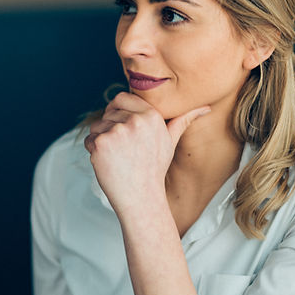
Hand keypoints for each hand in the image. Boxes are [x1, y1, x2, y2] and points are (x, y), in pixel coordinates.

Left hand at [83, 92, 209, 214]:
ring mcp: (116, 131)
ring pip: (97, 126)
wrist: (141, 197)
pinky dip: (93, 151)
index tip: (120, 126)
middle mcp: (135, 120)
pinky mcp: (101, 143)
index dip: (116, 111)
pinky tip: (109, 163)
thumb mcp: (170, 141)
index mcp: (151, 115)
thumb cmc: (154, 169)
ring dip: (101, 140)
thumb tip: (206, 107)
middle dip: (109, 128)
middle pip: (107, 113)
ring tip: (117, 157)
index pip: (121, 98)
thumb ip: (182, 120)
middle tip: (122, 149)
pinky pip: (89, 139)